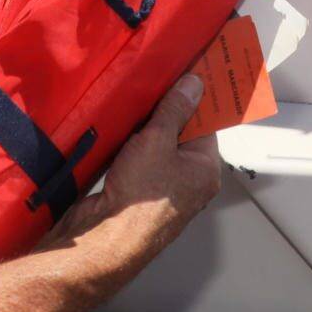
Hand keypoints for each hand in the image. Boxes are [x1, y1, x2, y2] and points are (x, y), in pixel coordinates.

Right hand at [51, 74, 219, 288]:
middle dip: (166, 111)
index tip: (186, 73)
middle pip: (181, 135)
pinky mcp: (135, 194)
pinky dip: (129, 145)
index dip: (195, 98)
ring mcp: (161, 190)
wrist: (104, 238)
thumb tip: (194, 84)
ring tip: (133, 101)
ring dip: (145, 128)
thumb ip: (174, 110)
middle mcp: (188, 181)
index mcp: (205, 170)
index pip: (206, 124)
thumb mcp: (158, 140)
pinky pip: (137, 160)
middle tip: (154, 81)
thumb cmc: (140, 196)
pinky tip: (118, 128)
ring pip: (157, 147)